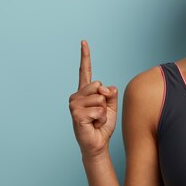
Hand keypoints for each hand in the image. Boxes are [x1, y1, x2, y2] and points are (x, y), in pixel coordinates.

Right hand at [68, 40, 118, 158]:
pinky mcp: (76, 114)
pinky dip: (101, 118)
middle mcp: (77, 96)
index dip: (85, 56)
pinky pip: (98, 110)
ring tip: (96, 119)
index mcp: (85, 91)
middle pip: (98, 85)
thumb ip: (111, 93)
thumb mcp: (112, 105)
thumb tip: (105, 88)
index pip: (85, 70)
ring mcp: (74, 105)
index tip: (84, 42)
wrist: (97, 143)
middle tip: (100, 112)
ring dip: (104, 111)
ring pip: (100, 98)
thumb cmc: (103, 124)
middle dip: (105, 99)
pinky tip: (93, 124)